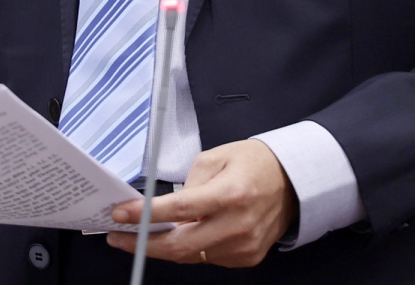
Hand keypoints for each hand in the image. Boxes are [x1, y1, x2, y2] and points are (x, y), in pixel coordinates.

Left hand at [106, 139, 298, 267]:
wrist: (293, 181)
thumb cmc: (254, 163)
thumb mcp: (217, 157)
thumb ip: (188, 183)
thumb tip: (163, 209)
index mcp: (229, 194)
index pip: (178, 209)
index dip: (144, 215)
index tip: (121, 215)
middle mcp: (237, 225)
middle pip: (180, 246)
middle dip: (144, 244)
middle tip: (120, 238)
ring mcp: (244, 246)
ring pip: (191, 255)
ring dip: (165, 246)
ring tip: (144, 234)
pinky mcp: (247, 258)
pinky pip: (208, 258)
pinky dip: (191, 248)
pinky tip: (181, 235)